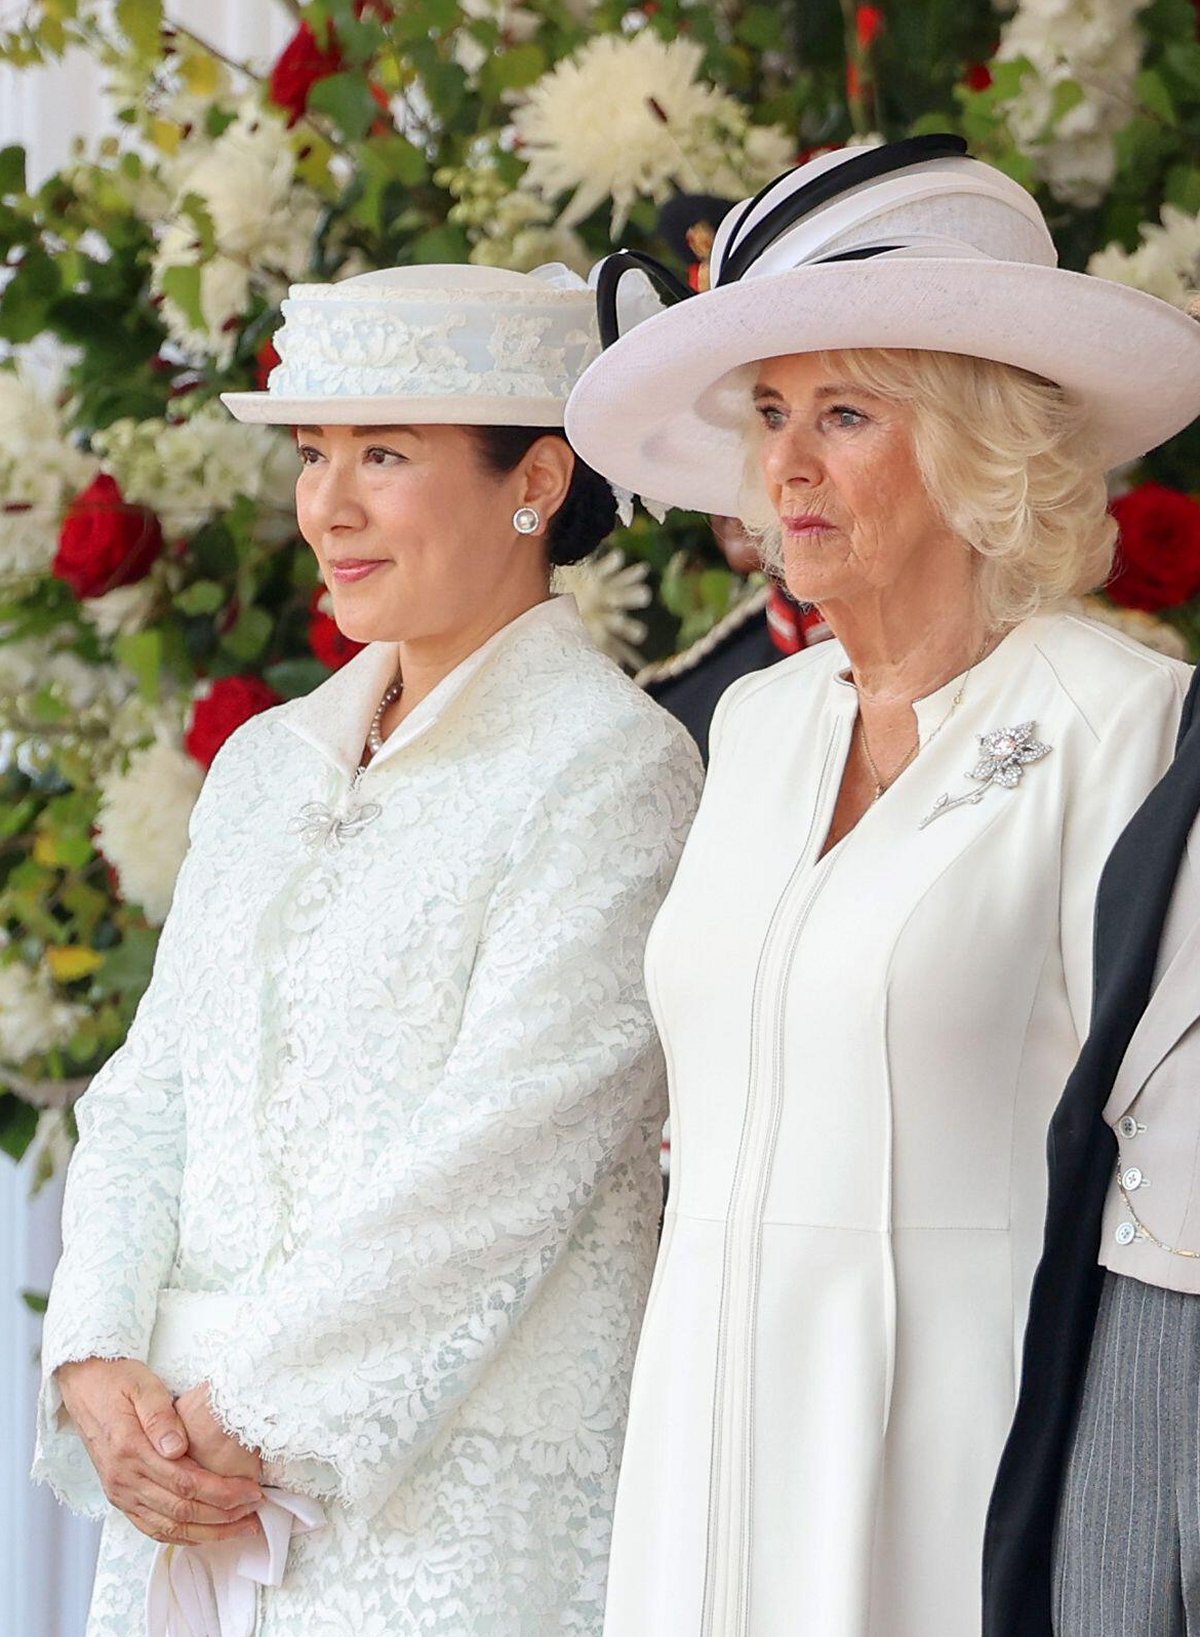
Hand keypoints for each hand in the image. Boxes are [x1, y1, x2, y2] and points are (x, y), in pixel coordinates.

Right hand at [56, 1358, 262, 1544]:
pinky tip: (205, 1534)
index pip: (186, 1483)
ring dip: (207, 1533)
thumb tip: (177, 1447)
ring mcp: (120, 1492)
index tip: (251, 1491)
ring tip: (240, 1528)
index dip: (222, 1492)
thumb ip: (160, 1416)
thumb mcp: (142, 1385)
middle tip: (255, 1512)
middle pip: (180, 1511)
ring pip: (167, 1527)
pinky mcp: (120, 1497)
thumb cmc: (117, 1382)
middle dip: (223, 1516)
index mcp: (131, 1450)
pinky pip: (151, 1528)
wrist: (84, 1388)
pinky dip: (180, 1537)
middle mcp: (124, 1478)